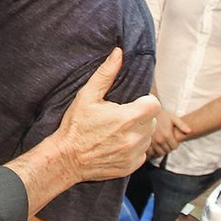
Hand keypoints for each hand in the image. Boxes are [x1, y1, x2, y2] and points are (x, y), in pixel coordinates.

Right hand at [57, 48, 159, 181]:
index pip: (154, 105)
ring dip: (138, 132)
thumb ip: (106, 74)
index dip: (145, 101)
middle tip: (121, 116)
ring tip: (118, 131)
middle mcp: (135, 138)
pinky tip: (117, 144)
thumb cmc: (75, 125)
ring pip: (148, 137)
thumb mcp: (87, 96)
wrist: (66, 158)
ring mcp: (133, 154)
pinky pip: (142, 154)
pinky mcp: (130, 167)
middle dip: (140, 116)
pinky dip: (134, 148)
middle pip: (152, 121)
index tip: (133, 103)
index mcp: (127, 118)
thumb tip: (118, 53)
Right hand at [147, 108, 191, 158]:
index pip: (174, 147)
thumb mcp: (172, 117)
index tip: (173, 140)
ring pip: (159, 153)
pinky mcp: (145, 143)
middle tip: (167, 142)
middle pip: (167, 151)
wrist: (147, 112)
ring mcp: (151, 142)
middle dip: (168, 147)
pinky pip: (150, 152)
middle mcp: (159, 140)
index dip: (175, 144)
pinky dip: (153, 151)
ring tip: (161, 144)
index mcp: (167, 135)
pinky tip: (154, 146)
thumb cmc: (160, 115)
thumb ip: (182, 125)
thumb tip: (189, 131)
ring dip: (161, 150)